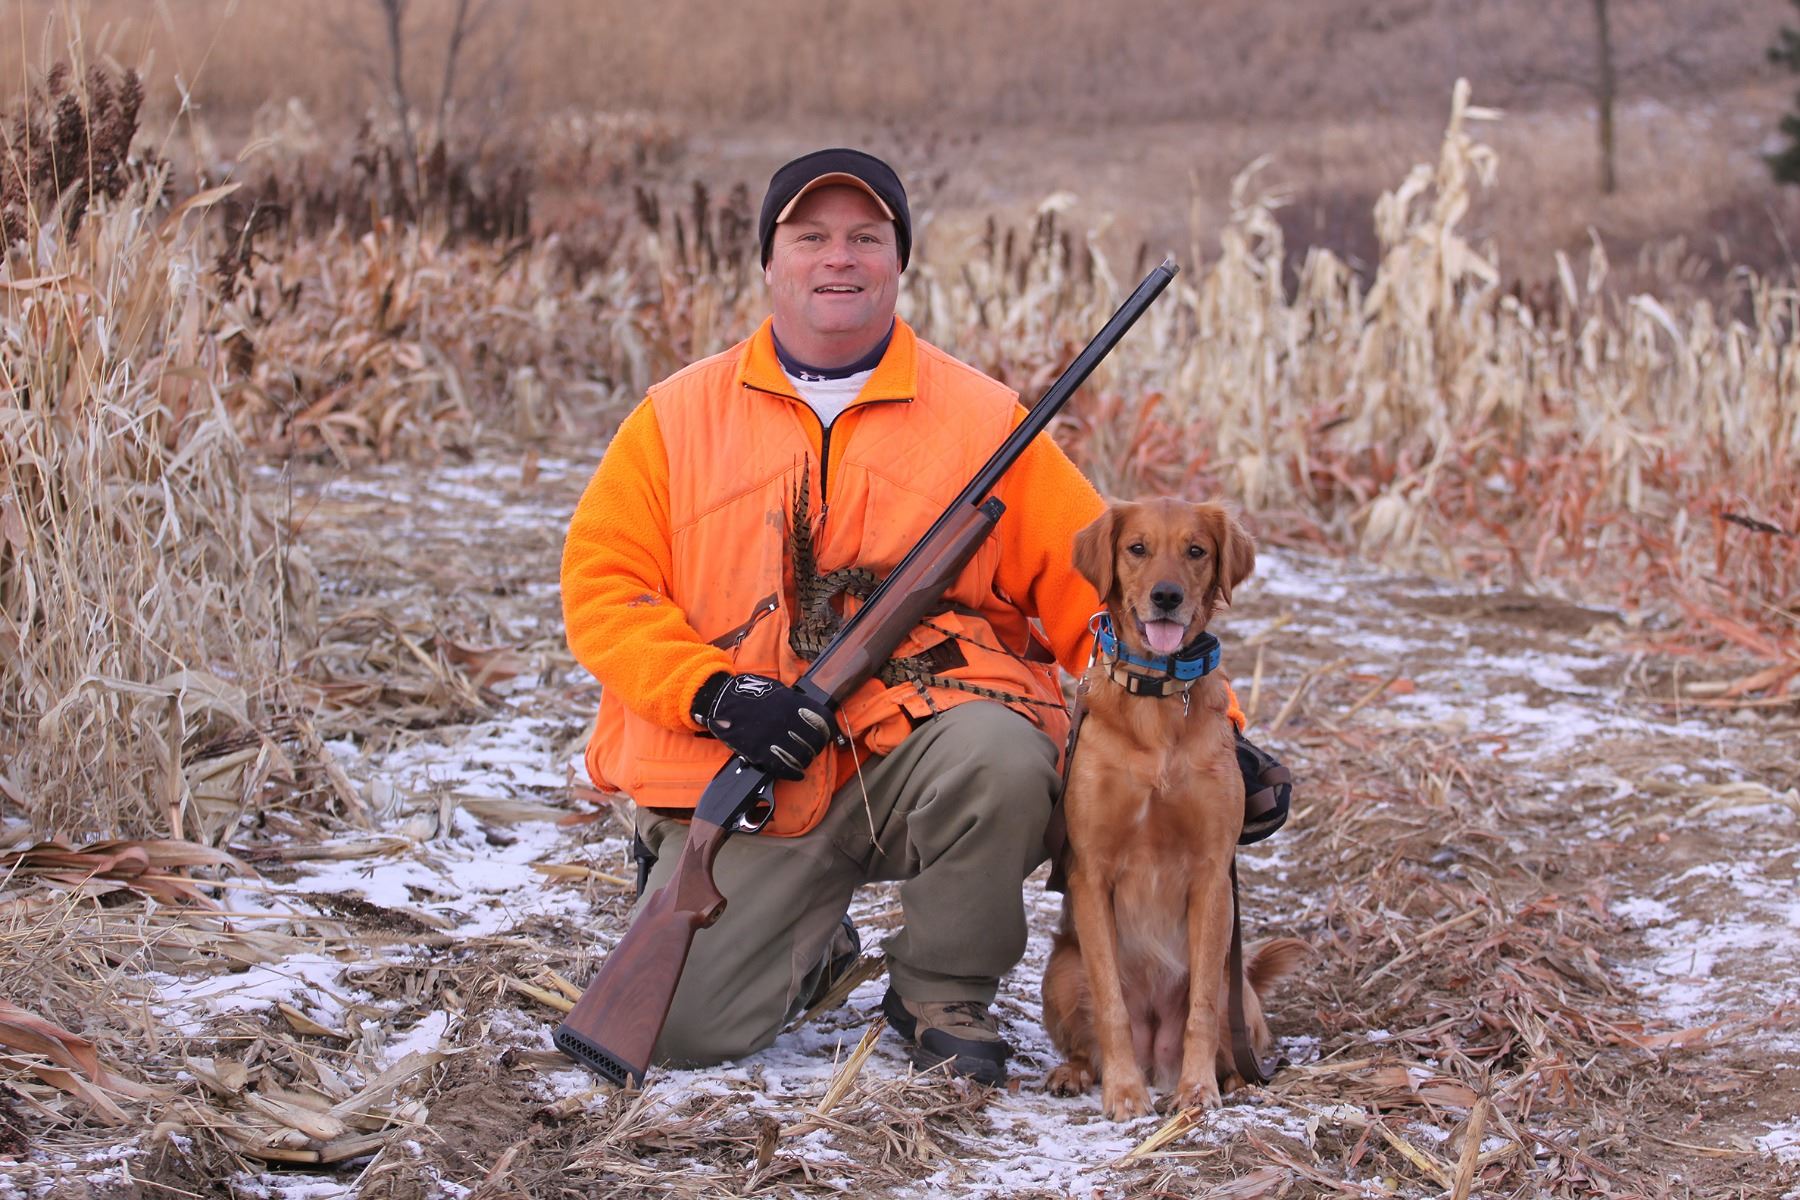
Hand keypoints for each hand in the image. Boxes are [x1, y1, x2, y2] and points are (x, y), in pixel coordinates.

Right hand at [694, 672, 832, 780]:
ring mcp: (774, 737)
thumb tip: (811, 717)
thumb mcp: (778, 691)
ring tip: (802, 762)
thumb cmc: (749, 693)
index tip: (825, 736)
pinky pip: (783, 768)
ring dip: (804, 762)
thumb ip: (796, 704)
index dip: (827, 732)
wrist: (720, 699)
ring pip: (801, 757)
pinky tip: (796, 774)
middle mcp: (788, 721)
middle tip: (812, 751)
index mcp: (794, 703)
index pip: (823, 722)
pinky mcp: (761, 751)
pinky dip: (793, 773)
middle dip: (815, 749)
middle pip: (814, 742)